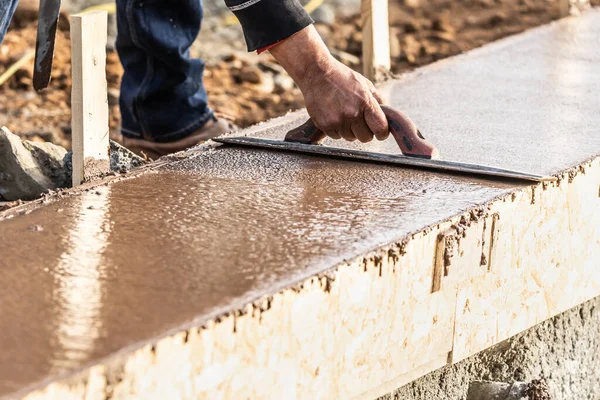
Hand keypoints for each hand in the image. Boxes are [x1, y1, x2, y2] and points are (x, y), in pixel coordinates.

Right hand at [269, 26, 388, 142]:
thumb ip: (377, 100)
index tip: (380, 132)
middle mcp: (352, 113)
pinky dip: (336, 129)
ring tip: (343, 114)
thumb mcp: (364, 84)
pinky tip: (333, 115)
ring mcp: (337, 121)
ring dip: (349, 130)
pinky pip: (336, 136)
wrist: (316, 73)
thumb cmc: (342, 77)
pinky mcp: (324, 125)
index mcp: (365, 102)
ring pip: (350, 138)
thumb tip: (387, 115)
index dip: (382, 133)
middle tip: (360, 122)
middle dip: (365, 131)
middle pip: (365, 138)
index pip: (380, 128)